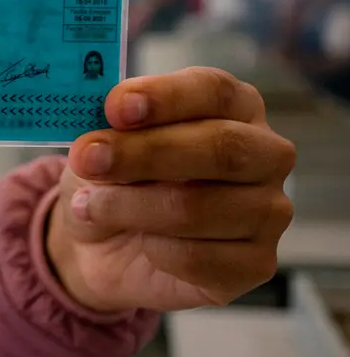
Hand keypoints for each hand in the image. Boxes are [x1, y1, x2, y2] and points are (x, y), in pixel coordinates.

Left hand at [47, 67, 295, 311]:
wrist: (102, 245)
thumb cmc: (113, 179)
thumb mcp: (101, 144)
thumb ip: (107, 128)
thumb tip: (100, 131)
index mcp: (234, 107)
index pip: (213, 91)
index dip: (164, 97)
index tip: (116, 106)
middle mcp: (265, 154)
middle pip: (220, 148)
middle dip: (144, 153)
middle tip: (88, 159)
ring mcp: (269, 212)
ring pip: (199, 207)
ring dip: (129, 207)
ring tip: (89, 205)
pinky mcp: (255, 264)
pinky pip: (199, 258)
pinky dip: (154, 250)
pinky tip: (139, 243)